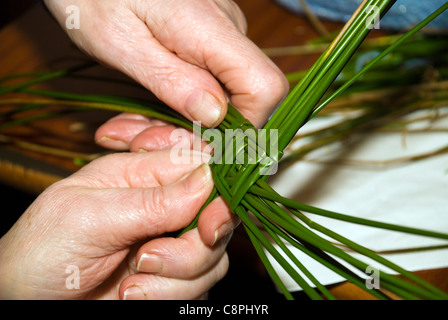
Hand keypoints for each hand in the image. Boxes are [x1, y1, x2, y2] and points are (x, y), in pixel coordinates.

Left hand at [0, 151, 237, 298]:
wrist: (27, 301)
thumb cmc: (42, 250)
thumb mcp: (89, 215)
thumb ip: (152, 200)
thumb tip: (208, 178)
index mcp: (142, 173)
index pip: (200, 166)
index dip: (218, 190)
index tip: (210, 221)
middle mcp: (163, 205)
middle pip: (215, 215)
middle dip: (197, 243)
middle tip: (154, 259)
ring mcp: (170, 242)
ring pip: (212, 255)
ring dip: (175, 276)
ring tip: (130, 281)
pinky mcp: (173, 276)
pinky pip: (199, 285)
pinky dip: (169, 295)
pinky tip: (131, 294)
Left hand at [44, 0, 288, 128]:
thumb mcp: (120, 42)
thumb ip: (170, 79)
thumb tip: (215, 115)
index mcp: (209, 28)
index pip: (265, 87)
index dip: (246, 126)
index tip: (203, 145)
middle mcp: (227, 30)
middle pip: (243, 101)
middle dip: (198, 133)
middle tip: (143, 140)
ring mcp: (221, 36)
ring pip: (222, 99)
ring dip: (181, 123)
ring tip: (133, 127)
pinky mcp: (209, 42)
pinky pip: (208, 86)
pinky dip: (179, 106)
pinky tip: (146, 110)